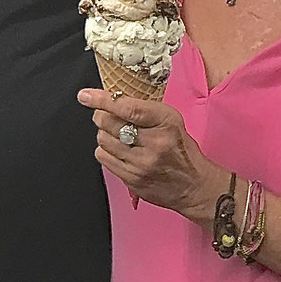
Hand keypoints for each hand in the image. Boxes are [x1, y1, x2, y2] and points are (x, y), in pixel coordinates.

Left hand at [77, 88, 227, 219]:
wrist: (194, 185)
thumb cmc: (181, 150)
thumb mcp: (171, 122)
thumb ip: (143, 110)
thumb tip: (111, 100)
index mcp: (166, 122)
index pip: (128, 108)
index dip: (102, 100)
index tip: (86, 96)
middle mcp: (154, 142)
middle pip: (110, 123)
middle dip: (101, 116)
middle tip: (104, 115)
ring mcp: (142, 163)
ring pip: (103, 140)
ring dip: (104, 134)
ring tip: (116, 135)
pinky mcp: (132, 179)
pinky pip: (104, 158)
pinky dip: (105, 151)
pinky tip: (117, 150)